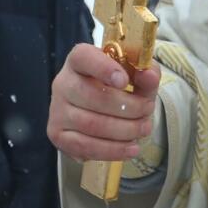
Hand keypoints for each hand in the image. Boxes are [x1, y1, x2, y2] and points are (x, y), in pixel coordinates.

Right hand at [47, 43, 160, 162]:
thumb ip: (145, 74)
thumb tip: (149, 76)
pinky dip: (112, 150)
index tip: (124, 81)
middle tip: (148, 110)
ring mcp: (57, 110)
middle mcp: (63, 82)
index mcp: (79, 59)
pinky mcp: (58, 134)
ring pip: (91, 124)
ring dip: (124, 130)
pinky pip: (84, 146)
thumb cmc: (117, 88)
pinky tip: (130, 148)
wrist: (99, 111)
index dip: (103, 68)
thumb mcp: (136, 77)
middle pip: (92, 96)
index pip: (84, 57)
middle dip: (127, 106)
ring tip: (143, 129)